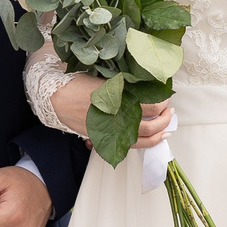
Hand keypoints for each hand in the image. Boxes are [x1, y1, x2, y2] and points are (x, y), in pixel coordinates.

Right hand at [51, 76, 172, 147]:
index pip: (150, 106)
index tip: (166, 97)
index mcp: (118, 102)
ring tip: (166, 128)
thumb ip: (127, 87)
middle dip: (165, 119)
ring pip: (142, 140)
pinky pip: (129, 145)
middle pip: (150, 125)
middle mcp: (116, 119)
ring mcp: (110, 132)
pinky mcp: (105, 139)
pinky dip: (145, 143)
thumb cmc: (79, 85)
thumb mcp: (106, 80)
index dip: (162, 103)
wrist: (57, 99)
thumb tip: (148, 89)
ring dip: (158, 135)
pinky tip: (153, 139)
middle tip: (169, 111)